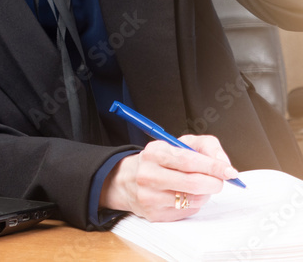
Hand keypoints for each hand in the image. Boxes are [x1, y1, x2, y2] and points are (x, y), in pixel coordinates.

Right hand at [100, 135, 238, 221]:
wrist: (128, 179)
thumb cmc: (159, 161)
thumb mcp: (178, 144)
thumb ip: (205, 146)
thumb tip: (224, 163)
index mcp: (154, 153)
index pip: (189, 161)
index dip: (214, 167)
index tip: (230, 171)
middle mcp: (148, 174)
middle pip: (193, 183)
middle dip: (214, 183)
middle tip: (219, 181)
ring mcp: (149, 196)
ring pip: (193, 200)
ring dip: (204, 194)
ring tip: (198, 186)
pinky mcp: (154, 214)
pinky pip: (187, 211)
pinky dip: (193, 204)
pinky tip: (185, 196)